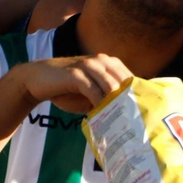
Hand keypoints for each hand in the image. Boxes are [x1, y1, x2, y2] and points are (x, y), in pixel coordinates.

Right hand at [17, 54, 131, 114]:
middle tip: (135, 120)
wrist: (39, 79)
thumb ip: (107, 100)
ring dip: (117, 103)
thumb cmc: (68, 88)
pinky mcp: (76, 74)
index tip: (143, 112)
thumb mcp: (91, 94)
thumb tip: (126, 116)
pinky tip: (102, 116)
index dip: (138, 94)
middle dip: (130, 100)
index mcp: (109, 64)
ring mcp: (89, 65)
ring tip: (122, 121)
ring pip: (111, 84)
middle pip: (124, 80)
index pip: (130, 78)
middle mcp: (102, 61)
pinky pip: (93, 90)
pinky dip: (99, 103)